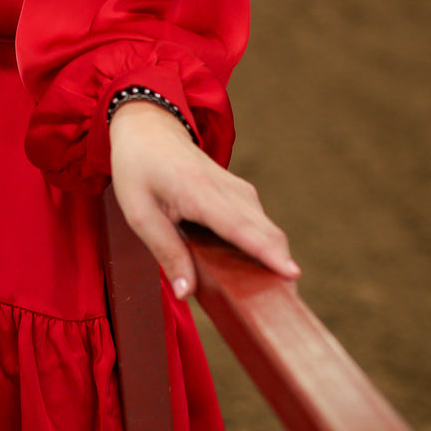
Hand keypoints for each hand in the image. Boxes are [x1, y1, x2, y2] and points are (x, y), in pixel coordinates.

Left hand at [109, 98, 299, 298]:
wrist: (148, 128)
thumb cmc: (139, 169)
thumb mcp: (139, 213)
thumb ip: (166, 252)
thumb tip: (186, 292)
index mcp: (198, 191)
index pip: (238, 227)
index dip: (265, 252)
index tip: (291, 273)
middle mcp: (225, 188)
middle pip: (263, 229)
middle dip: (280, 263)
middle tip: (286, 303)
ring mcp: (236, 187)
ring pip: (265, 226)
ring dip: (274, 255)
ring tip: (276, 293)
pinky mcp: (239, 191)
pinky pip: (258, 221)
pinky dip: (265, 243)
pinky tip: (260, 267)